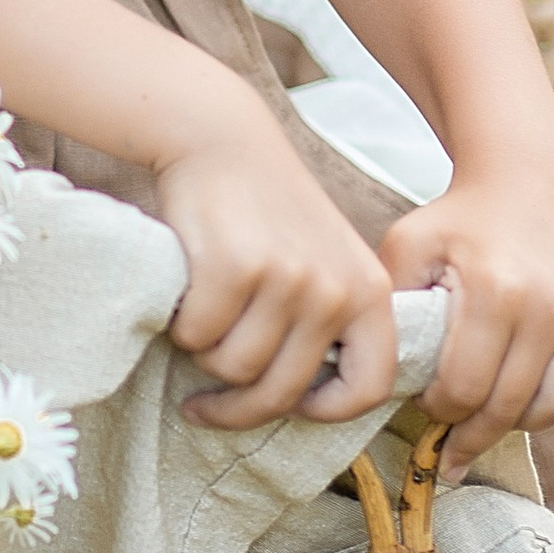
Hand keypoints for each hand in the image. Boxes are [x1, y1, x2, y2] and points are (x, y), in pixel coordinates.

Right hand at [157, 100, 399, 429]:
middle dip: (235, 408)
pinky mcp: (236, 267)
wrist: (224, 140)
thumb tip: (304, 403)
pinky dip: (182, 325)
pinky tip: (184, 297)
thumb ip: (330, 322)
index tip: (291, 408)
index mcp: (369, 292)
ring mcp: (288, 278)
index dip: (328, 412)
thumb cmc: (268, 211)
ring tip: (202, 321)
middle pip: (283, 392)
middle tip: (203, 405)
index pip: (371, 387)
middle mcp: (336, 289)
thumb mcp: (327, 260)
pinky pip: (198, 336)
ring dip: (205, 355)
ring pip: (234, 369)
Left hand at [381, 179, 553, 466]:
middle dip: (476, 429)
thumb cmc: (458, 223)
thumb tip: (391, 380)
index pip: (465, 390)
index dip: (440, 410)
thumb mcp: (408, 250)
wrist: (519, 183)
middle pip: (512, 407)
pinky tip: (552, 378)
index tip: (430, 404)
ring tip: (501, 407)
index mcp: (493, 288)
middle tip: (458, 426)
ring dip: (526, 419)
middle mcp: (551, 299)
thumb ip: (395, 311)